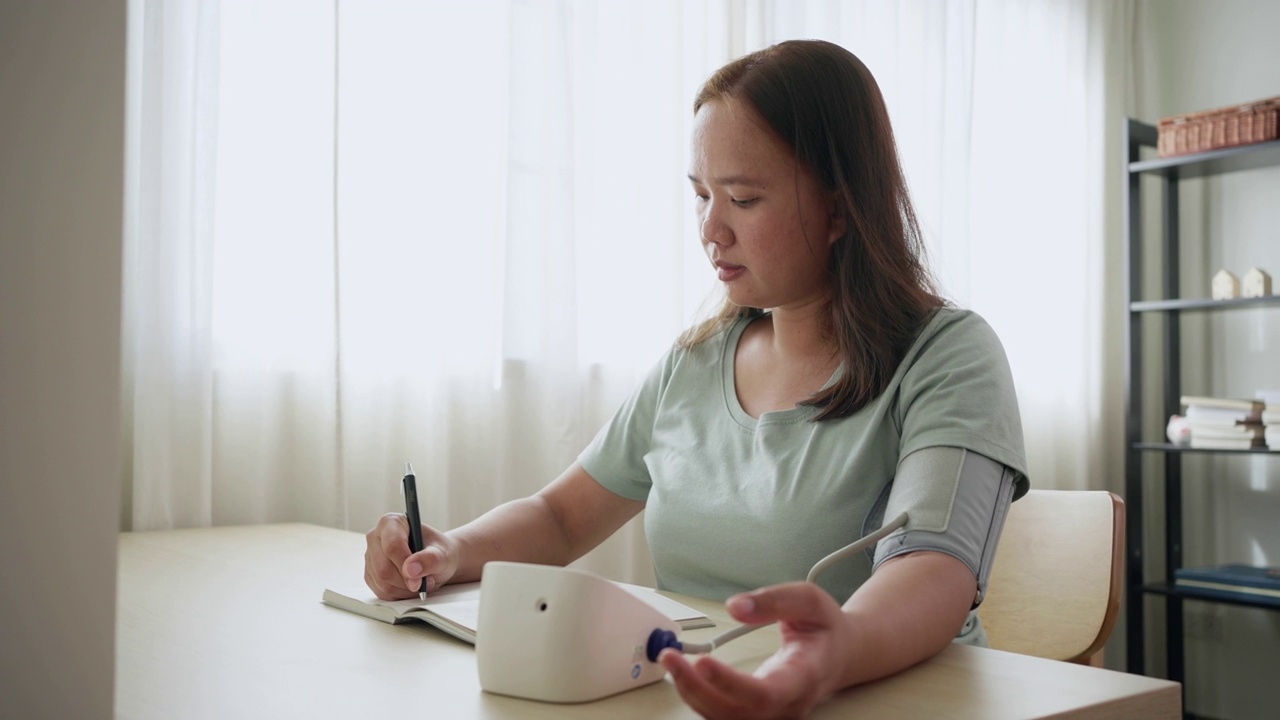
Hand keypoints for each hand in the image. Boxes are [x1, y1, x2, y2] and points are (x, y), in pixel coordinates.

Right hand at [363, 512, 458, 599]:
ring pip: (383, 583)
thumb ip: (429, 559)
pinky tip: (410, 586)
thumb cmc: (438, 552)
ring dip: (406, 589)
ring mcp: (370, 557)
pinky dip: (400, 594)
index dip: (405, 565)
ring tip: (421, 581)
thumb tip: (410, 569)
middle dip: (407, 581)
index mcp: (391, 522)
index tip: (419, 580)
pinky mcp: (371, 575)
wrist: (437, 561)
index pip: (392, 545)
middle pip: (384, 569)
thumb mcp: (442, 554)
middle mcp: (376, 538)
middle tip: (426, 581)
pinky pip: (382, 592)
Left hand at [659, 582, 852, 719]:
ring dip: (692, 694)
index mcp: (804, 675)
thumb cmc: (825, 627)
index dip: (730, 684)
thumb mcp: (808, 599)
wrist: (842, 653)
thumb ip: (773, 600)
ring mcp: (773, 713)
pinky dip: (698, 696)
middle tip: (671, 657)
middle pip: (737, 714)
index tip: (702, 662)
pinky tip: (682, 673)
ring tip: (671, 661)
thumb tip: (735, 607)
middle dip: (697, 689)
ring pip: (725, 719)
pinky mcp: (756, 712)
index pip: (765, 693)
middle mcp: (787, 703)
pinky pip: (722, 714)